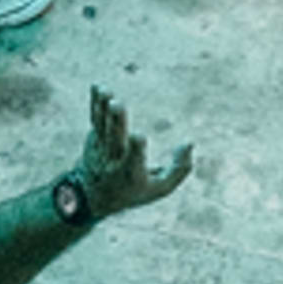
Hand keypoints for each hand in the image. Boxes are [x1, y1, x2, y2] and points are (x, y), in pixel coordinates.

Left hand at [72, 83, 193, 221]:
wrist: (92, 196)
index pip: (134, 160)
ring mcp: (100, 148)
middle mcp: (113, 160)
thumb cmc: (134, 189)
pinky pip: (96, 117)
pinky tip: (98, 87)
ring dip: (104, 107)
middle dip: (116, 121)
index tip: (139, 136)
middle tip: (117, 104)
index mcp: (131, 174)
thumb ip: (180, 170)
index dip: (136, 148)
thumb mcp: (160, 189)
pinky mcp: (93, 138)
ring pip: (102, 125)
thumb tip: (189, 142)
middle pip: (114, 138)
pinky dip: (96, 103)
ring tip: (106, 90)